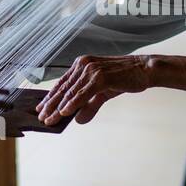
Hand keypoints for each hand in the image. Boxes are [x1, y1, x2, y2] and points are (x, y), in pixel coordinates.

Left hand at [36, 55, 152, 125]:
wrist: (144, 70)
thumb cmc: (124, 78)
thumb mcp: (103, 93)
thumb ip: (89, 106)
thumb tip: (78, 120)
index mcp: (82, 65)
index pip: (63, 83)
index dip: (51, 96)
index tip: (41, 108)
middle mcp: (84, 65)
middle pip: (63, 88)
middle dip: (51, 105)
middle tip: (42, 118)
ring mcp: (92, 70)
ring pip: (71, 92)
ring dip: (58, 108)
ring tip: (50, 119)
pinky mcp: (101, 77)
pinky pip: (83, 93)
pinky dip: (73, 104)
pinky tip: (64, 112)